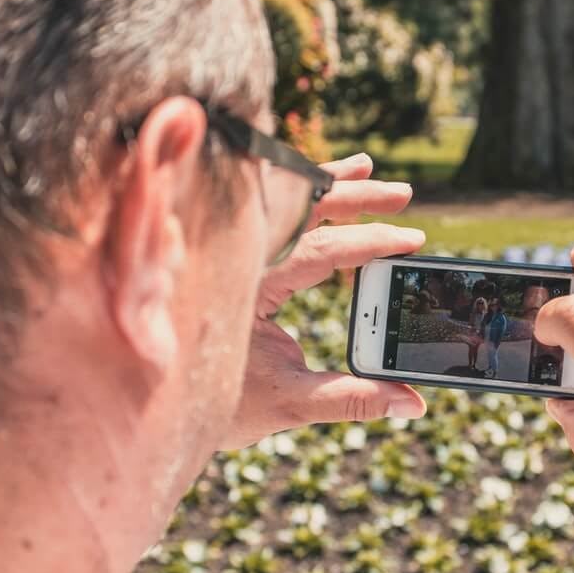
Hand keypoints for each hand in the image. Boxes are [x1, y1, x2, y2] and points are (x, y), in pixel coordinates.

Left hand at [221, 154, 426, 450]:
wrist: (159, 404)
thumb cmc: (219, 403)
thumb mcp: (290, 403)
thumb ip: (352, 398)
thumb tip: (414, 404)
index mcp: (244, 287)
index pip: (316, 250)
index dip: (368, 241)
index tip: (409, 238)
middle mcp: (233, 259)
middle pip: (297, 209)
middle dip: (353, 196)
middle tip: (402, 194)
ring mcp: (227, 253)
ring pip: (277, 202)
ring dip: (323, 185)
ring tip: (366, 168)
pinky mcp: (227, 256)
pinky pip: (261, 213)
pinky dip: (295, 197)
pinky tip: (324, 185)